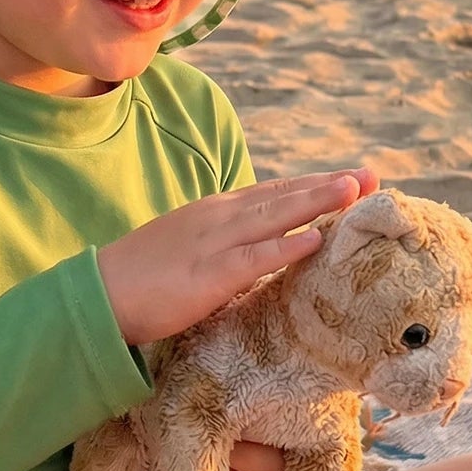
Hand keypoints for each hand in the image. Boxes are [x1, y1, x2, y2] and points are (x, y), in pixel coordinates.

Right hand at [98, 168, 378, 345]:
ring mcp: (214, 243)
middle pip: (283, 195)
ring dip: (316, 201)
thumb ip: (228, 245)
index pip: (274, 192)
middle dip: (329, 185)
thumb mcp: (192, 250)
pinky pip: (254, 258)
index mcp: (217, 212)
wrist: (99, 295)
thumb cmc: (143, 279)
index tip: (353, 177)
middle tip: (372, 175)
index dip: (314, 184)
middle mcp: (220, 217)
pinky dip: (286, 246)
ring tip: (355, 190)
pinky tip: (315, 239)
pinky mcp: (207, 275)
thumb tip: (263, 254)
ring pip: (274, 216)